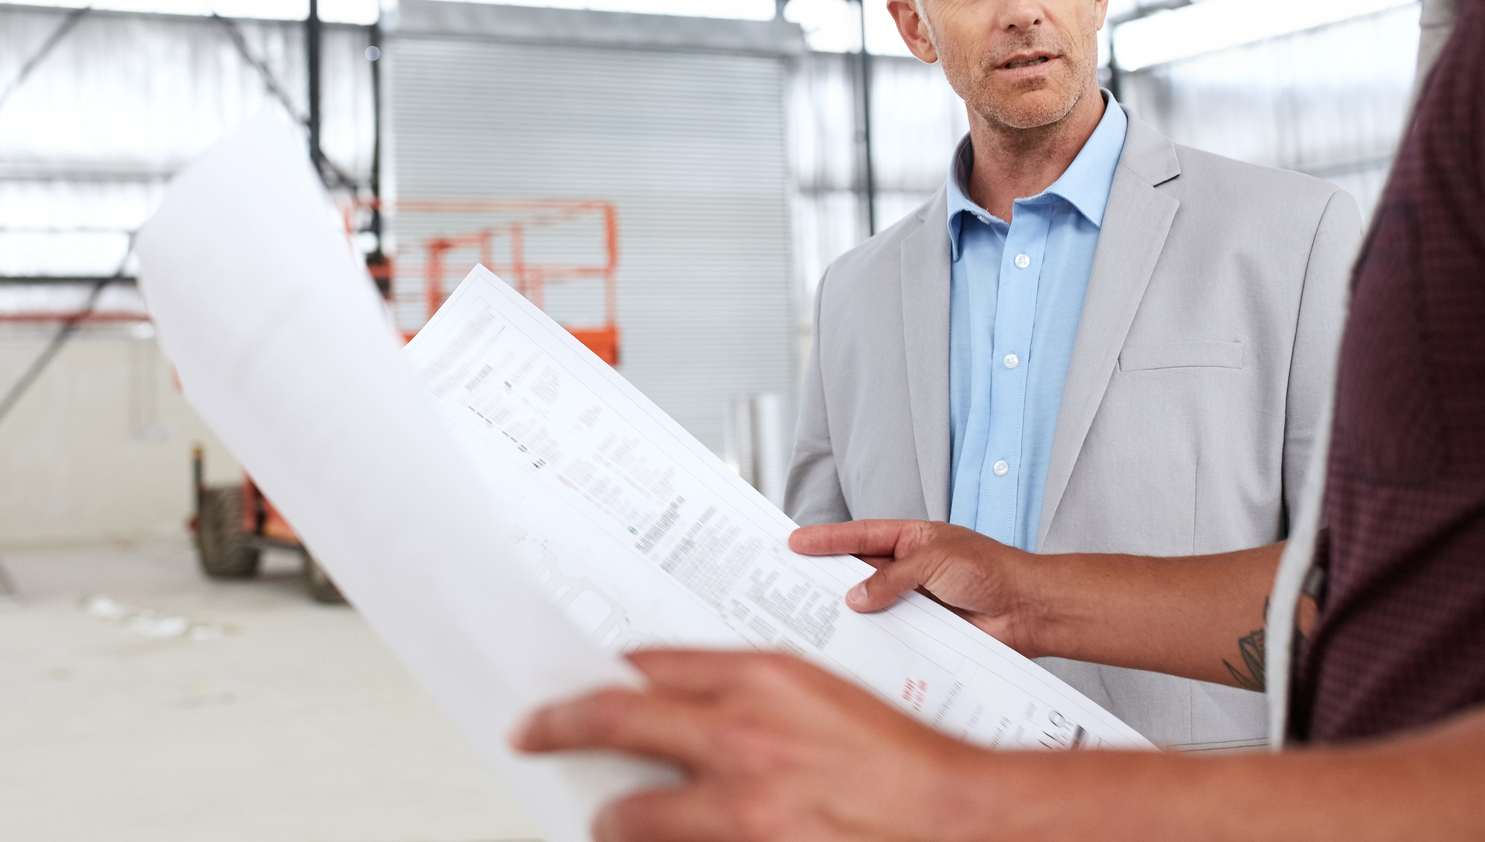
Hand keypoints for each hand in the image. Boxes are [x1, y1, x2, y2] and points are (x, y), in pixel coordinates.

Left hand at [514, 649, 979, 841]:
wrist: (953, 815)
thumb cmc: (895, 756)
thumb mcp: (814, 688)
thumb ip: (739, 684)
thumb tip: (667, 688)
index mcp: (759, 680)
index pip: (648, 666)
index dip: (599, 675)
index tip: (572, 686)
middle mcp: (740, 738)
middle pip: (615, 723)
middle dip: (561, 728)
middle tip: (531, 735)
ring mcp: (741, 807)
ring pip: (633, 814)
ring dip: (611, 818)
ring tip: (605, 819)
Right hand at [790, 520, 1051, 656]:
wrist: (1028, 609)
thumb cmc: (991, 570)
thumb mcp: (934, 561)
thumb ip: (891, 578)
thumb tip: (855, 599)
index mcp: (911, 539)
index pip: (860, 535)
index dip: (826, 539)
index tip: (795, 541)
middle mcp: (909, 569)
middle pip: (860, 571)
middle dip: (828, 576)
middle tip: (792, 582)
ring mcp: (915, 600)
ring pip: (872, 606)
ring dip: (851, 612)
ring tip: (814, 618)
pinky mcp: (924, 630)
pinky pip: (891, 633)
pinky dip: (874, 638)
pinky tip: (854, 644)